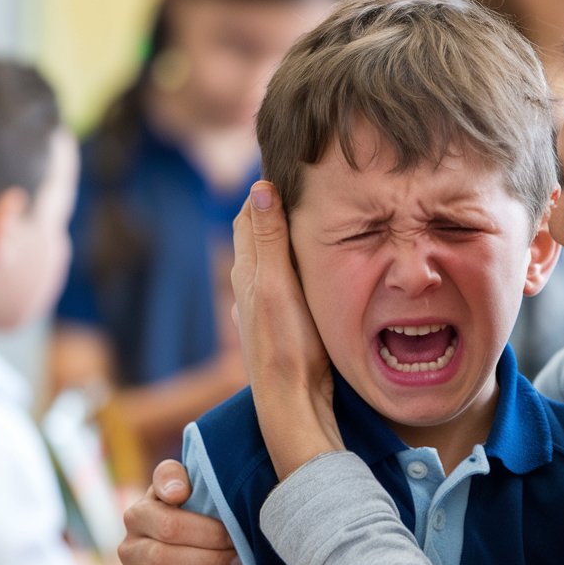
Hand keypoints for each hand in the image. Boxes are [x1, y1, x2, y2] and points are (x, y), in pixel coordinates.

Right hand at [119, 460, 240, 564]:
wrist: (173, 543)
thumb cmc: (187, 510)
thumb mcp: (181, 486)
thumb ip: (174, 476)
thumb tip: (177, 491)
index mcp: (139, 514)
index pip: (170, 525)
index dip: (206, 534)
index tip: (233, 537)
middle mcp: (127, 546)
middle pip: (164, 557)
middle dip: (208, 560)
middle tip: (238, 562)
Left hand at [231, 182, 342, 477]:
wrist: (293, 403)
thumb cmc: (287, 347)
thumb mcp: (279, 288)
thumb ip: (271, 241)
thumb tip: (261, 188)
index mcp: (248, 271)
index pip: (251, 214)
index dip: (266, 187)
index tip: (288, 162)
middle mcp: (251, 285)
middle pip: (259, 232)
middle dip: (276, 205)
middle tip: (306, 180)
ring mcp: (265, 305)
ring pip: (273, 257)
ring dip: (288, 234)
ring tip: (313, 214)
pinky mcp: (282, 322)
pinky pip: (286, 278)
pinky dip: (296, 261)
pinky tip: (315, 265)